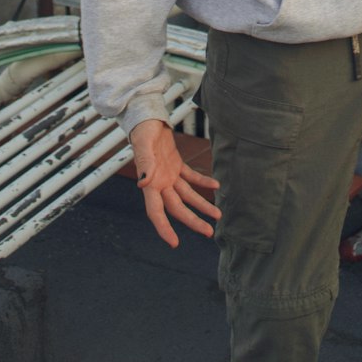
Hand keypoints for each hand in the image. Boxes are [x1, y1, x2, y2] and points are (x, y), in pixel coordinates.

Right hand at [130, 118, 220, 248]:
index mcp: (150, 183)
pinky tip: (215, 186)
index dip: (164, 228)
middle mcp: (159, 183)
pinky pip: (191, 177)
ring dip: (201, 205)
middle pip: (177, 208)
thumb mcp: (144, 144)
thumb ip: (144, 163)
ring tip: (217, 215)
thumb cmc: (143, 131)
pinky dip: (202, 182)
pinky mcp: (175, 165)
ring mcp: (168, 175)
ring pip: (187, 196)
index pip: (156, 212)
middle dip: (193, 221)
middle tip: (209, 232)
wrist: (147, 119)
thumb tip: (143, 183)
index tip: (174, 243)